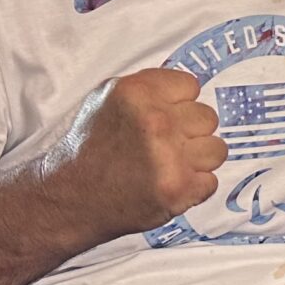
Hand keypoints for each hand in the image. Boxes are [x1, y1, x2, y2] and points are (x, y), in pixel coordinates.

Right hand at [47, 68, 225, 238]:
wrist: (66, 199)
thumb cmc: (87, 151)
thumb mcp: (106, 101)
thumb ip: (148, 92)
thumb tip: (187, 91)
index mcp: (136, 92)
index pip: (190, 85)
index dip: (179, 104)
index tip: (165, 118)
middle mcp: (155, 120)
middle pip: (207, 118)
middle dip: (190, 133)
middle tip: (163, 148)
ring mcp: (169, 156)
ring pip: (217, 150)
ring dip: (197, 161)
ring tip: (168, 167)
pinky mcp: (178, 189)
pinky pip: (211, 182)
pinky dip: (193, 189)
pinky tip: (166, 186)